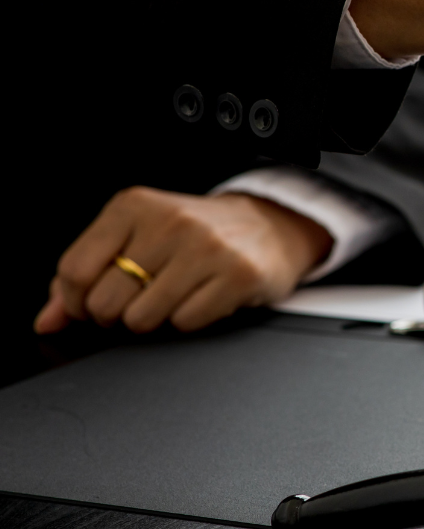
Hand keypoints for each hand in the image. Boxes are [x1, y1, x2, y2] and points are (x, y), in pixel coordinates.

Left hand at [34, 187, 332, 334]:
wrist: (270, 227)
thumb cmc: (196, 237)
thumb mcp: (137, 238)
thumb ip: (87, 276)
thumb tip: (48, 320)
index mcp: (134, 206)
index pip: (75, 270)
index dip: (76, 301)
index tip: (93, 303)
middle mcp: (170, 222)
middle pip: (106, 301)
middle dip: (116, 315)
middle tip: (138, 301)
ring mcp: (206, 248)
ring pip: (143, 318)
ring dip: (154, 320)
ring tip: (172, 298)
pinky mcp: (238, 275)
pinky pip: (186, 322)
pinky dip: (189, 320)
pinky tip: (202, 298)